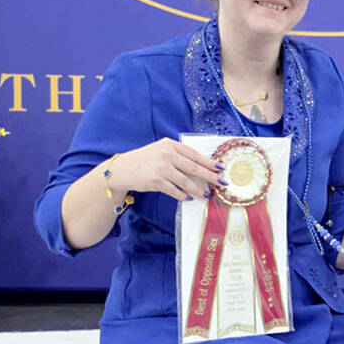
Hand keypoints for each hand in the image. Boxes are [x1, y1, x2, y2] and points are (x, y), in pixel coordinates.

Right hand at [107, 138, 222, 201]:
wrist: (122, 169)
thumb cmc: (144, 160)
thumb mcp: (160, 150)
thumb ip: (177, 155)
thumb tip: (200, 166)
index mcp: (170, 145)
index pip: (194, 154)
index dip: (209, 162)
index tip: (220, 168)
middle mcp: (167, 155)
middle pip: (194, 167)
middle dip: (210, 176)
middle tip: (221, 183)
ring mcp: (162, 168)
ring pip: (186, 181)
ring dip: (198, 189)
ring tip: (206, 195)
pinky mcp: (156, 181)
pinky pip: (174, 190)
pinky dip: (182, 195)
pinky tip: (188, 198)